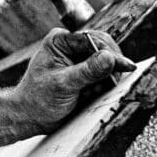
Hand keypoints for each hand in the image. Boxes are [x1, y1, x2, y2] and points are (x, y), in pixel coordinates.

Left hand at [12, 29, 136, 131]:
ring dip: (108, 77)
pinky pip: (105, 75)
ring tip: (94, 92)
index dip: (109, 51)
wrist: (32, 117)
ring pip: (107, 62)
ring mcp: (79, 59)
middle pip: (104, 47)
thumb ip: (86, 71)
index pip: (92, 39)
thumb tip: (109, 58)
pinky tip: (93, 94)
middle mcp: (71, 46)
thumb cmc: (39, 98)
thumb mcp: (63, 84)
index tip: (123, 65)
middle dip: (110, 65)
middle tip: (112, 82)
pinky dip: (105, 85)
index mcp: (60, 40)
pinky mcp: (87, 73)